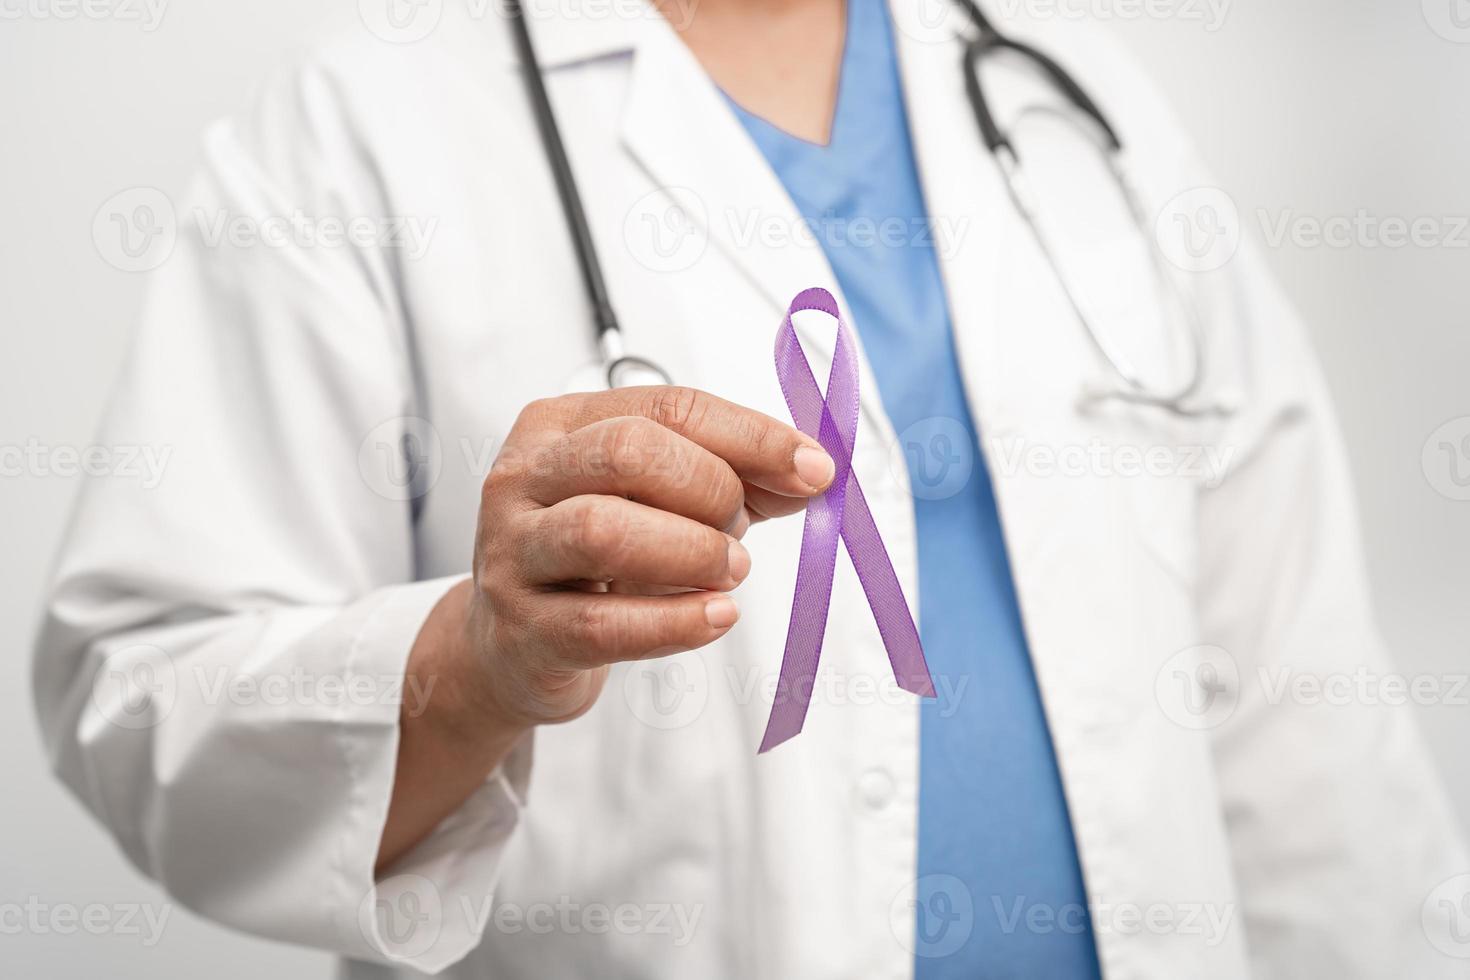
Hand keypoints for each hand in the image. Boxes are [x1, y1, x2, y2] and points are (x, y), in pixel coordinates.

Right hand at [378, 386, 833, 869]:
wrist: (514, 648)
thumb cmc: (593, 561)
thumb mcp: (655, 501)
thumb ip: (734, 478)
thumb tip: (813, 473)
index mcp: (560, 426)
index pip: (667, 407)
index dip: (750, 436)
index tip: (813, 469)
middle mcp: (525, 479)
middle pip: (629, 452)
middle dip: (711, 489)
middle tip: (739, 533)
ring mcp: (513, 555)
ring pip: (605, 531)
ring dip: (692, 551)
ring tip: (729, 573)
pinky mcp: (523, 632)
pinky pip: (602, 625)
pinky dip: (674, 622)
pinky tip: (715, 616)